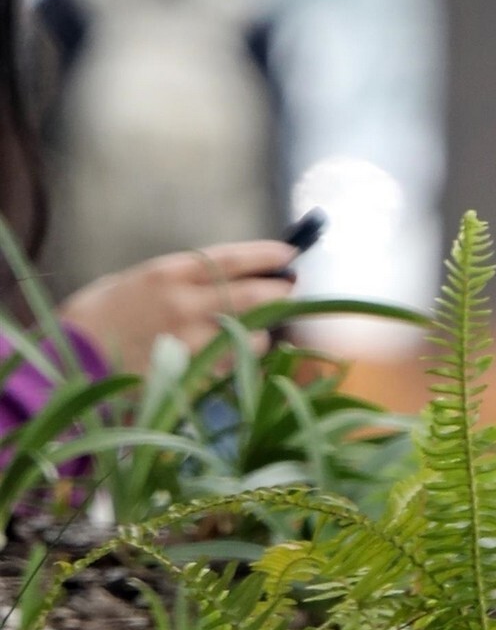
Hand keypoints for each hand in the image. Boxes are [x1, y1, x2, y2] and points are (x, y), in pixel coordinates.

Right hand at [60, 241, 298, 375]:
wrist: (73, 361)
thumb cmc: (101, 317)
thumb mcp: (137, 281)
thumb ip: (181, 279)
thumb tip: (226, 276)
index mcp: (169, 274)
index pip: (232, 258)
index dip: (266, 255)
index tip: (288, 253)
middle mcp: (186, 305)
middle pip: (256, 296)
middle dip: (280, 292)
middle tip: (288, 290)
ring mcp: (191, 343)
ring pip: (253, 337)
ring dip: (260, 334)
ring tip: (252, 332)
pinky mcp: (193, 376)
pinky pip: (233, 368)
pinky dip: (238, 363)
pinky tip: (231, 359)